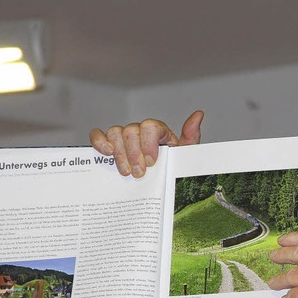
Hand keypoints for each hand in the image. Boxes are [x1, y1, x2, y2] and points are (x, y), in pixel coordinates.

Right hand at [89, 110, 203, 176]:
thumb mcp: (184, 155)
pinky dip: (100, 141)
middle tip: (139, 173)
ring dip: (119, 153)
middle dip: (134, 154)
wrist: (158, 182)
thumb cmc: (170, 166)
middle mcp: (140, 131)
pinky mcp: (109, 144)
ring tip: (126, 172)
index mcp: (158, 132)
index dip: (149, 143)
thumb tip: (198, 115)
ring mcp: (124, 137)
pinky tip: (106, 153)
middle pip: (131, 130)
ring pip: (116, 132)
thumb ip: (191, 136)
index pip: (151, 126)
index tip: (152, 162)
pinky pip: (99, 135)